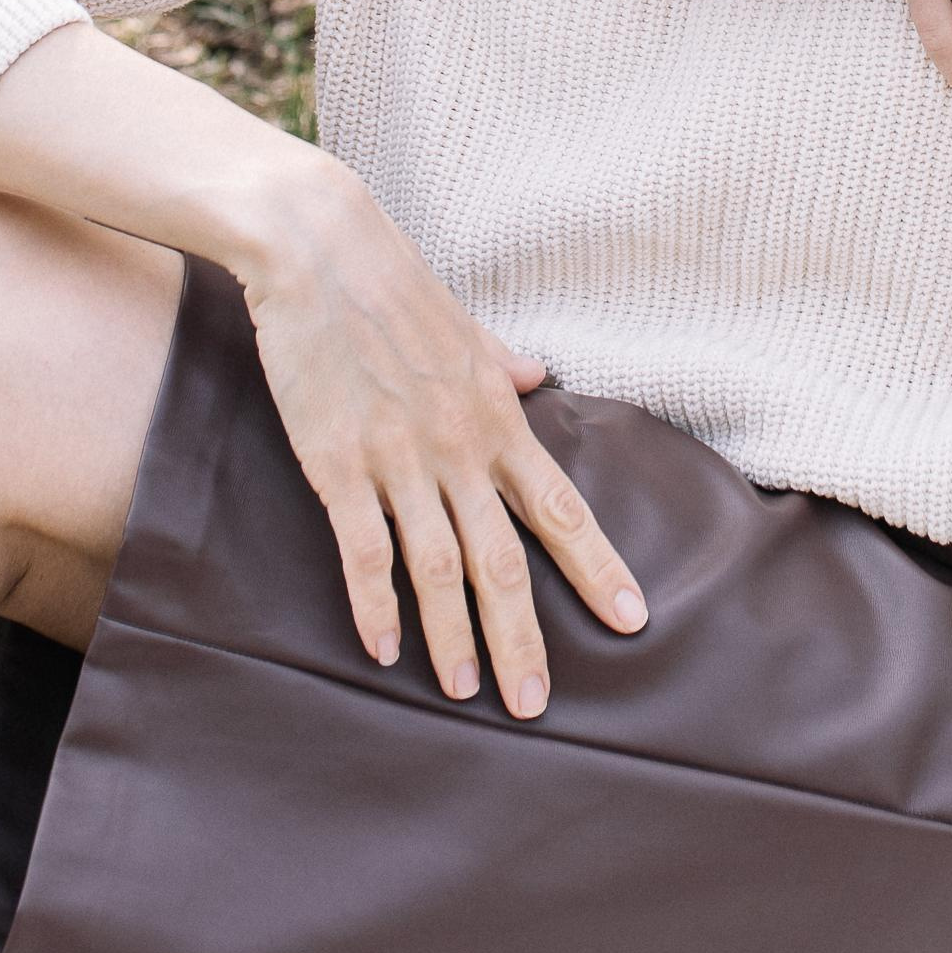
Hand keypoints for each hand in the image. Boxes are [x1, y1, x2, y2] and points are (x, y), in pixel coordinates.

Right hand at [240, 167, 645, 714]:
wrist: (319, 247)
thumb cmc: (391, 281)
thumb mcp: (464, 323)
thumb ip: (503, 363)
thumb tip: (542, 375)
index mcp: (497, 414)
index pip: (561, 508)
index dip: (598, 568)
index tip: (632, 619)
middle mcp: (458, 445)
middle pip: (504, 560)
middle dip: (523, 638)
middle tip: (536, 706)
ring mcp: (398, 457)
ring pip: (439, 567)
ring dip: (453, 638)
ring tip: (466, 694)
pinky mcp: (338, 462)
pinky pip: (364, 549)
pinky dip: (375, 604)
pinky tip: (384, 649)